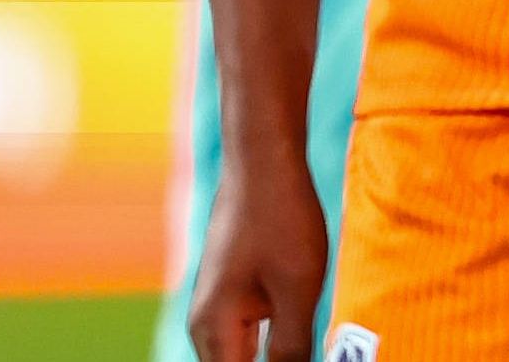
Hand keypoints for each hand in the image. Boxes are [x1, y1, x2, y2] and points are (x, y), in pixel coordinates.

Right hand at [184, 154, 329, 361]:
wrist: (262, 166)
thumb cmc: (282, 222)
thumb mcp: (297, 290)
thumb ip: (292, 348)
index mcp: (214, 331)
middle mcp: (205, 326)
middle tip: (303, 350)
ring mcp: (216, 309)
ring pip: (241, 356)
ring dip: (274, 356)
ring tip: (301, 346)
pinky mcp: (232, 295)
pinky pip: (248, 336)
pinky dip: (271, 345)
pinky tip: (297, 341)